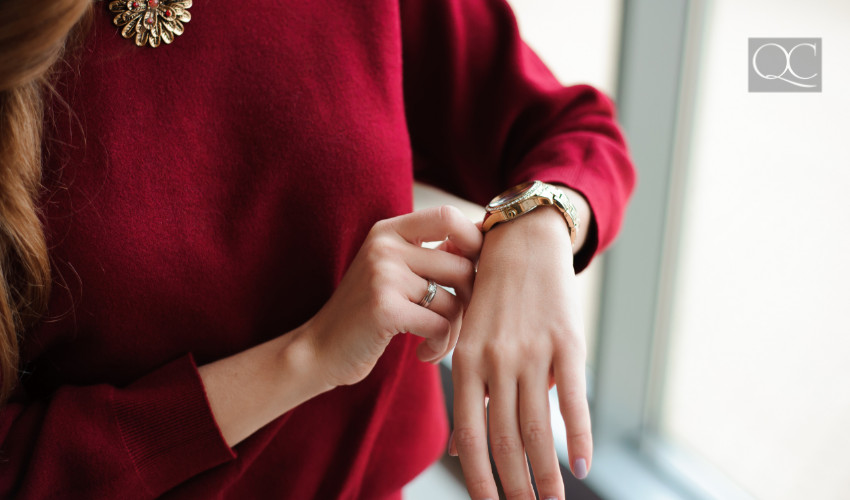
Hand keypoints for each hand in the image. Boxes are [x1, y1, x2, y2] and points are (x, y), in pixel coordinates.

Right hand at [303, 206, 482, 387]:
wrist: (318, 350)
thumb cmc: (366, 314)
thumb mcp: (393, 272)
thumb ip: (431, 254)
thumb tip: (484, 238)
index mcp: (389, 231)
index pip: (448, 215)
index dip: (474, 240)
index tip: (475, 270)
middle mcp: (385, 246)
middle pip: (461, 265)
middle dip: (471, 301)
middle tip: (456, 323)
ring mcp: (383, 274)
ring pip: (455, 300)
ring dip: (454, 330)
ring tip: (437, 342)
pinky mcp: (384, 308)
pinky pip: (441, 325)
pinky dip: (440, 345)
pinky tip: (424, 353)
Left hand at [451, 207, 591, 499]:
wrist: (522, 243)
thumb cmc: (491, 298)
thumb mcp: (468, 339)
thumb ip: (466, 395)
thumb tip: (458, 451)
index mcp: (467, 362)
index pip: (471, 434)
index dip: (479, 478)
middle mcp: (497, 361)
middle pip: (507, 439)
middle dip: (515, 486)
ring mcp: (533, 352)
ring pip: (539, 427)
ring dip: (546, 474)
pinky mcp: (568, 343)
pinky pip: (574, 400)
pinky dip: (579, 436)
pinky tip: (582, 465)